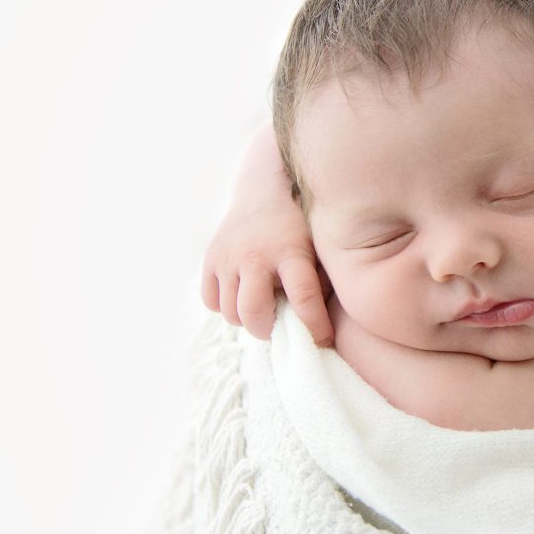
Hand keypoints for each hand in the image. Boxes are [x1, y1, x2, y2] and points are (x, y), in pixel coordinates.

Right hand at [201, 195, 333, 346]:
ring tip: (263, 307)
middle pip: (252, 313)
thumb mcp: (321, 249)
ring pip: (230, 312)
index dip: (314, 327)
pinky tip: (244, 294)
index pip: (303, 298)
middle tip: (279, 326)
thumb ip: (323, 283)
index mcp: (290, 252)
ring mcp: (228, 257)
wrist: (267, 192)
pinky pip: (211, 301)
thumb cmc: (303, 230)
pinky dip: (226, 306)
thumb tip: (323, 327)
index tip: (323, 341)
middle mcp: (255, 255)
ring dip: (247, 319)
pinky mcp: (210, 259)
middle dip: (268, 330)